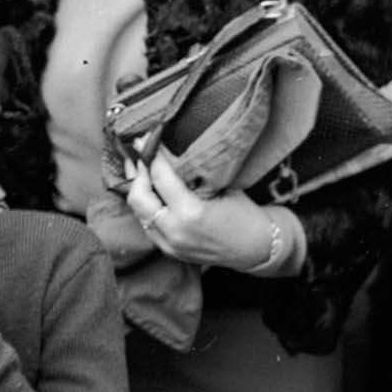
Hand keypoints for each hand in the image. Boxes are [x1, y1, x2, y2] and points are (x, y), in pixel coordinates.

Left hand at [125, 152, 286, 273]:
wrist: (255, 248)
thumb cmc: (243, 213)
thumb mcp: (220, 187)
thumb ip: (192, 174)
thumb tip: (167, 151)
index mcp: (190, 212)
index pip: (160, 177)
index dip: (152, 156)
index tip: (148, 140)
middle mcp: (174, 230)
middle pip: (137, 197)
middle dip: (136, 173)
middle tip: (138, 155)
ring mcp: (169, 244)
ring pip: (138, 213)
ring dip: (137, 190)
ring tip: (137, 170)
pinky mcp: (168, 250)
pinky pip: (146, 225)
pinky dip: (145, 206)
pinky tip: (148, 192)